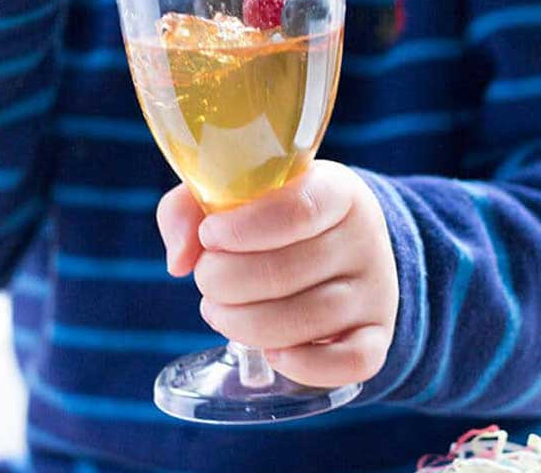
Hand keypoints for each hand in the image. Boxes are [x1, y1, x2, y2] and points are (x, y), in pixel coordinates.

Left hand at [157, 161, 398, 387]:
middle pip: (288, 271)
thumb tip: (179, 260)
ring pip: (309, 319)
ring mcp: (375, 289)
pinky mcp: (377, 334)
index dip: (245, 228)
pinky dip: (303, 366)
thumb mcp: (235, 194)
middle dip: (224, 281)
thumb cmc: (271, 217)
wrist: (338, 241)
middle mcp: (362, 238)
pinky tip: (271, 351)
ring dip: (244, 324)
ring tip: (220, 310)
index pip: (298, 210)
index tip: (209, 235)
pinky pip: (351, 364)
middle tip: (205, 278)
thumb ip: (189, 208)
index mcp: (334, 191)